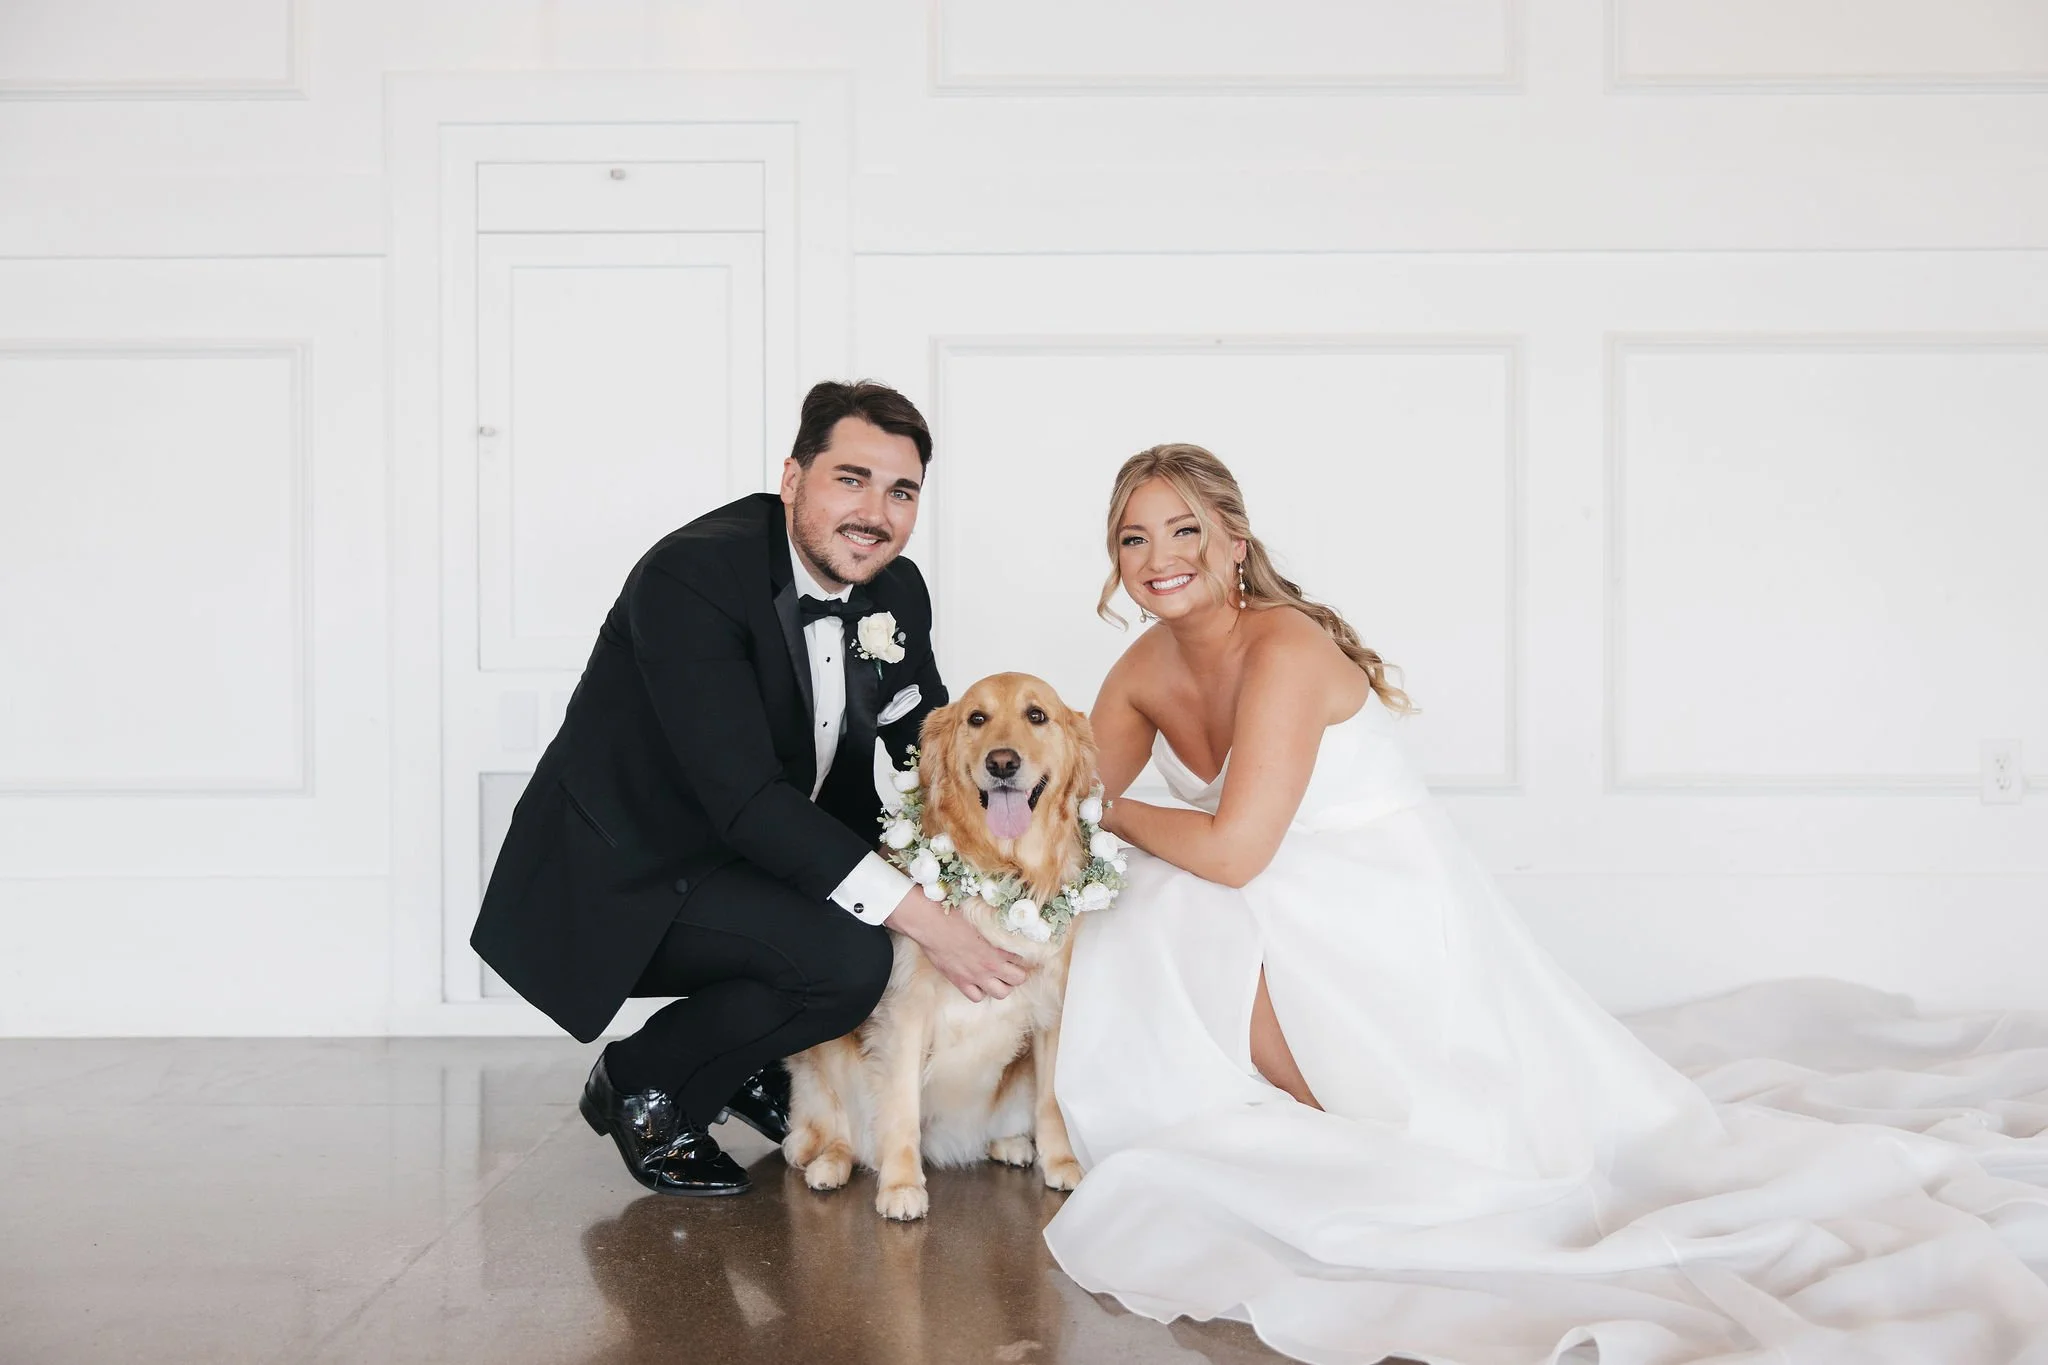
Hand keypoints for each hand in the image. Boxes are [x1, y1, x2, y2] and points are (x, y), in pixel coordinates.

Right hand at [886, 890, 1029, 1001]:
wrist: (932, 924)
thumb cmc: (956, 914)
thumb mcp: (983, 916)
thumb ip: (997, 924)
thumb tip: (1008, 919)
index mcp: (1000, 946)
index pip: (1024, 959)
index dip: (1023, 957)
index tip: (1019, 954)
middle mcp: (992, 964)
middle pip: (1018, 980)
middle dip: (1017, 974)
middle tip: (1010, 967)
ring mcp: (976, 976)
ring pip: (1001, 993)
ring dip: (1002, 986)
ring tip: (997, 978)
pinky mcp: (960, 982)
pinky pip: (976, 997)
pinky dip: (979, 992)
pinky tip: (977, 982)